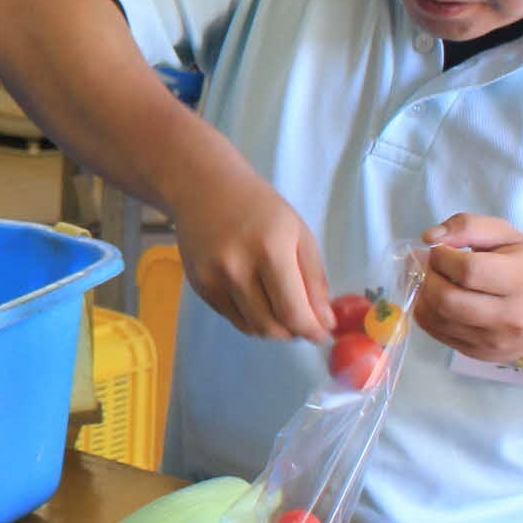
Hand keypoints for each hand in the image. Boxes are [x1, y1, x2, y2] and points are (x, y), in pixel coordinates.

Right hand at [172, 166, 332, 342]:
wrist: (204, 188)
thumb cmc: (259, 207)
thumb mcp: (299, 233)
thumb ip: (314, 280)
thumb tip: (324, 323)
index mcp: (270, 250)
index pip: (292, 311)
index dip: (311, 331)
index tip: (322, 334)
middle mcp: (237, 268)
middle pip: (270, 327)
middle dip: (293, 332)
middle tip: (303, 321)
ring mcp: (213, 279)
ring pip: (251, 328)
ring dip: (272, 328)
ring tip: (280, 307)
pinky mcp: (198, 286)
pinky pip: (232, 318)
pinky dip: (250, 317)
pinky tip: (255, 296)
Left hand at [414, 214, 522, 365]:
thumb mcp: (507, 236)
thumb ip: (468, 226)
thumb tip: (430, 238)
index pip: (468, 270)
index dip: (442, 256)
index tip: (441, 250)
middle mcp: (512, 317)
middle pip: (447, 299)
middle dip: (430, 276)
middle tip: (433, 266)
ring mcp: (495, 341)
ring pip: (437, 318)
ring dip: (425, 294)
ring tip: (435, 281)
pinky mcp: (480, 354)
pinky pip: (436, 333)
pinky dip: (427, 312)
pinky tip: (437, 300)